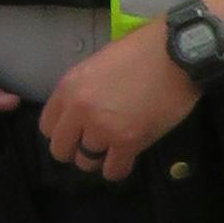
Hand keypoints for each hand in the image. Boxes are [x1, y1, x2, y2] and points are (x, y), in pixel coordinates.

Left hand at [37, 23, 193, 183]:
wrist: (176, 54)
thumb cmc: (141, 51)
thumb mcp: (99, 64)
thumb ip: (84, 89)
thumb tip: (80, 113)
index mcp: (68, 87)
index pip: (47, 126)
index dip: (64, 132)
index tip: (78, 131)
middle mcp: (79, 111)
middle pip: (61, 150)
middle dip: (77, 149)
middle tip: (96, 143)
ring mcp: (103, 128)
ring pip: (86, 162)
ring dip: (99, 158)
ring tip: (114, 148)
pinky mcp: (128, 142)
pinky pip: (113, 171)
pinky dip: (119, 168)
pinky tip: (128, 156)